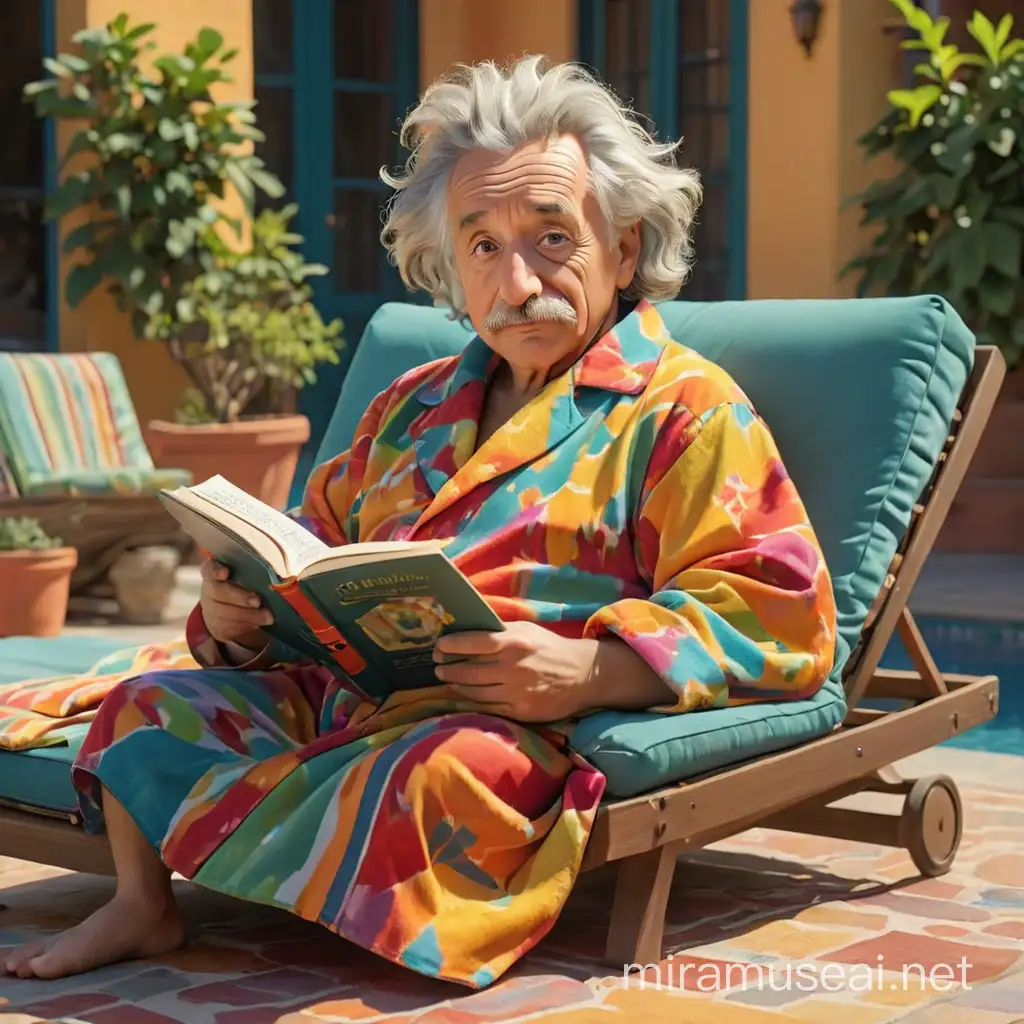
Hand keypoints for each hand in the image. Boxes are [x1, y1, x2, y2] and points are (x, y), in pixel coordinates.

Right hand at [199, 559, 273, 649]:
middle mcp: (209, 590)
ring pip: (223, 614)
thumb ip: (256, 572)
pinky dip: (245, 626)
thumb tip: (279, 572)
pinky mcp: (217, 627)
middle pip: (217, 592)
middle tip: (258, 601)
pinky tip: (258, 625)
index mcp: (215, 572)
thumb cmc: (248, 586)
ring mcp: (210, 609)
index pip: (209, 568)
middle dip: (239, 597)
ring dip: (247, 616)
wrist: (239, 610)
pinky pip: (228, 628)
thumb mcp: (251, 576)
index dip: (215, 571)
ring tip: (268, 617)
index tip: (226, 572)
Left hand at [432, 621, 598, 722]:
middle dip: (449, 669)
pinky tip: (465, 696)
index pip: (474, 643)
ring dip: (457, 685)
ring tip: (448, 680)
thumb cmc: (550, 648)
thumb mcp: (527, 630)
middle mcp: (513, 667)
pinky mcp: (520, 711)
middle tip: (437, 666)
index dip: (452, 645)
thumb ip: (500, 630)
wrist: (583, 675)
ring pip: (476, 692)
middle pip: (470, 671)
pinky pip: (488, 708)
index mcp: (514, 642)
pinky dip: (472, 701)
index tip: (438, 647)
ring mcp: (516, 691)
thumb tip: (470, 627)